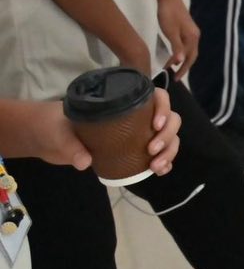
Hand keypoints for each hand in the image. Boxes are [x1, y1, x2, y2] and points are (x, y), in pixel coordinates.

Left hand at [25, 87, 181, 173]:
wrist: (48, 137)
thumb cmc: (55, 126)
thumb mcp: (60, 133)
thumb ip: (71, 146)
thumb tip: (85, 162)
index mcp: (124, 102)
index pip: (156, 97)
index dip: (163, 108)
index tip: (155, 124)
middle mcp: (136, 116)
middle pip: (169, 119)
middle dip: (167, 136)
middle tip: (152, 150)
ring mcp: (137, 134)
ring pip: (168, 138)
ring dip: (169, 152)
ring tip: (156, 168)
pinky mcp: (133, 150)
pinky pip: (158, 154)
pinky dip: (164, 162)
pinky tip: (161, 171)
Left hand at [157, 0, 199, 78]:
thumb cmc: (168, 15)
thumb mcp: (171, 32)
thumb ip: (176, 47)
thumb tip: (180, 62)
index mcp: (192, 37)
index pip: (190, 58)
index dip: (184, 69)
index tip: (175, 79)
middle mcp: (195, 35)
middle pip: (192, 55)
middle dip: (184, 67)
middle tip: (174, 77)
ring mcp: (192, 32)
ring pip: (188, 50)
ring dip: (181, 60)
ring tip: (171, 67)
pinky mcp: (186, 29)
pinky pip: (186, 45)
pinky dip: (180, 52)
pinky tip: (173, 54)